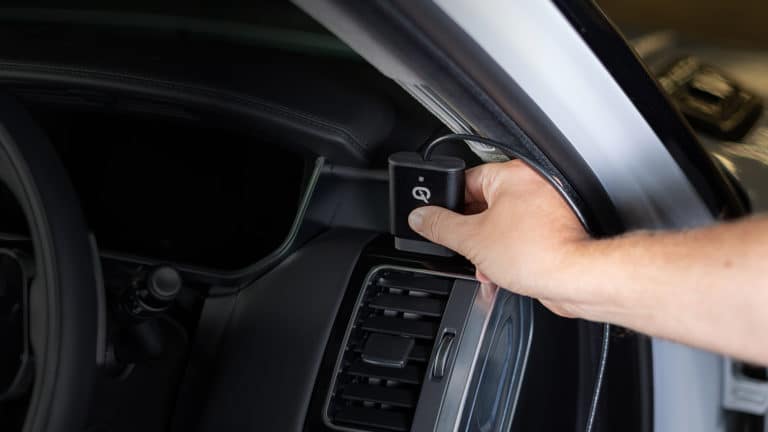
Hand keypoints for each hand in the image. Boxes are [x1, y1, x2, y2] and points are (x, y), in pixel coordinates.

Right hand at [408, 160, 594, 317]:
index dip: (447, 203)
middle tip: (461, 247)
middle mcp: (532, 185)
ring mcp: (545, 209)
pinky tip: (499, 273)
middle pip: (482, 205)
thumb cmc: (537, 252)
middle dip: (469, 233)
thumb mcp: (472, 240)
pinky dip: (506, 255)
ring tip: (484, 266)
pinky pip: (518, 238)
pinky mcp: (553, 231)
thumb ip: (440, 226)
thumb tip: (420, 217)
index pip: (466, 180)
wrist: (575, 279)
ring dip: (486, 249)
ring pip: (500, 225)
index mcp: (512, 175)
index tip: (435, 218)